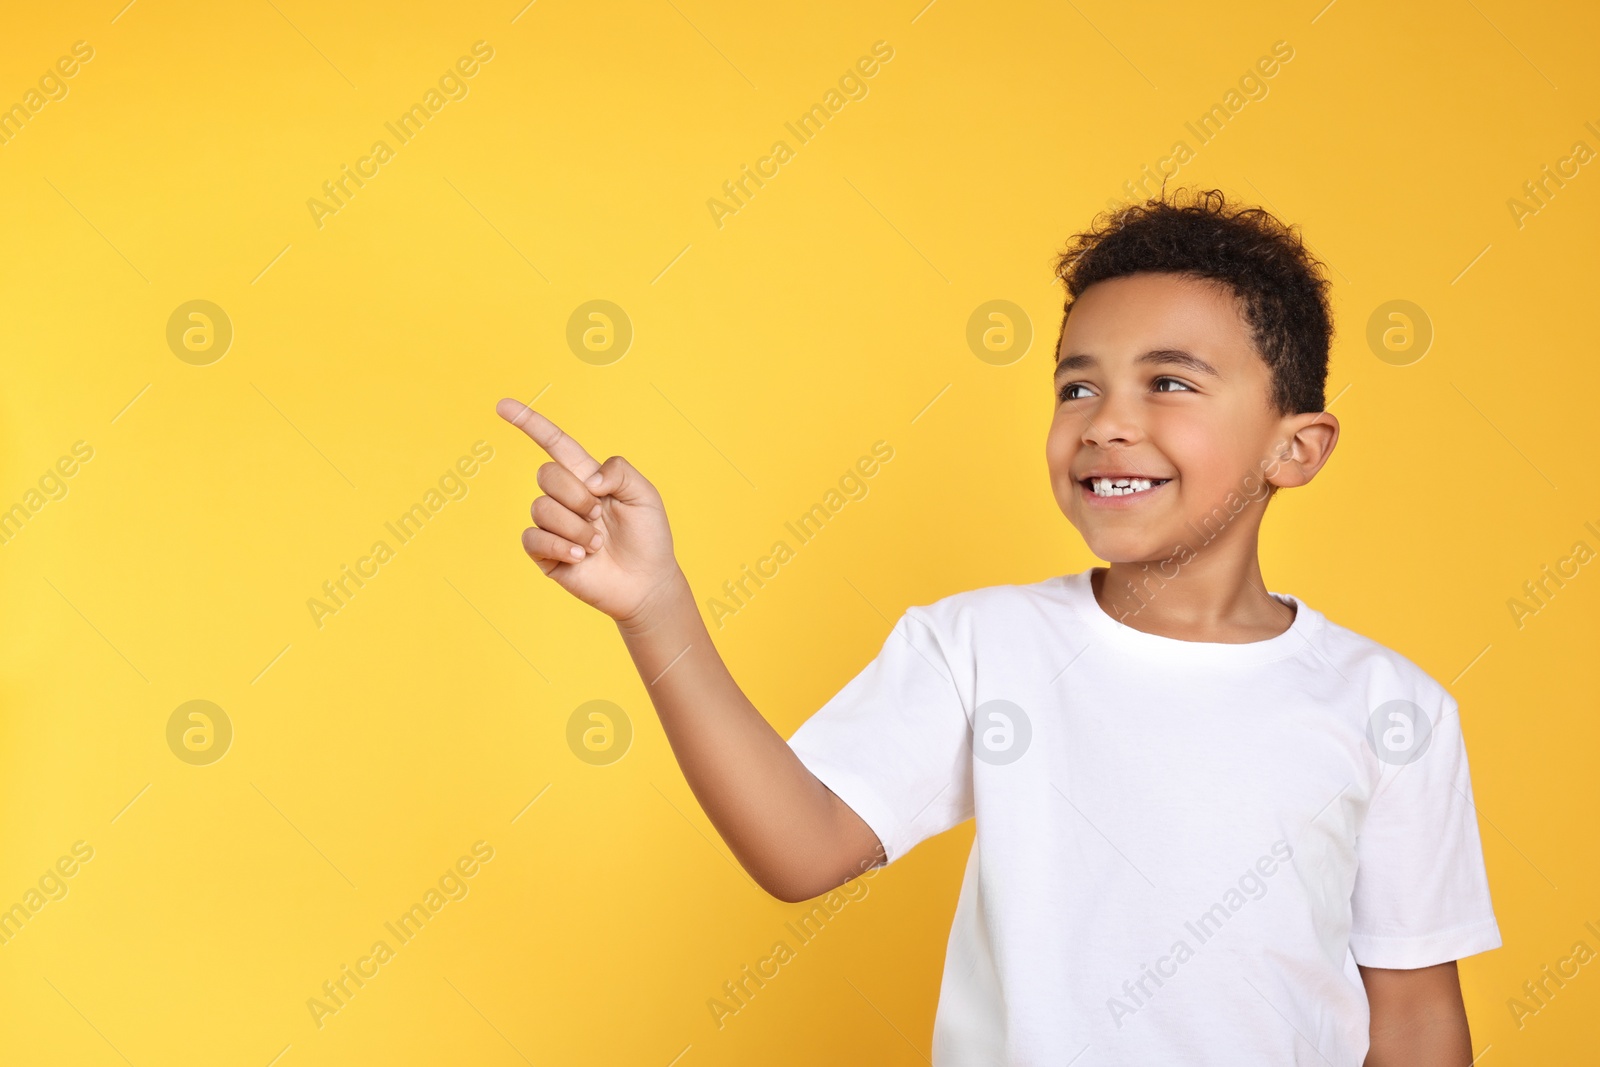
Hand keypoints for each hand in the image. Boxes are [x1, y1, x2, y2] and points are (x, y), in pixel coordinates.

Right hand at [495, 398, 682, 626]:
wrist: (646, 582)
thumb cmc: (648, 537)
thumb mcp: (644, 494)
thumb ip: (618, 471)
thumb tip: (587, 480)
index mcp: (587, 477)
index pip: (553, 444)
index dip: (529, 423)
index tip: (503, 406)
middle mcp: (565, 497)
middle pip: (547, 475)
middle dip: (577, 496)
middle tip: (599, 517)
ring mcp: (552, 525)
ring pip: (542, 508)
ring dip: (575, 528)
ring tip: (596, 544)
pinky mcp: (544, 553)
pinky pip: (533, 538)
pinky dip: (559, 546)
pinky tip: (580, 557)